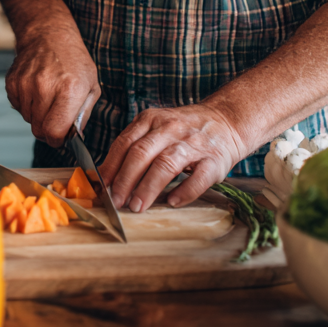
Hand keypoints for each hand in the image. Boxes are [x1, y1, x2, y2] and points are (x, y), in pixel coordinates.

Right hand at [5, 29, 99, 145]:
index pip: (54, 132)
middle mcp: (46, 87)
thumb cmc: (73, 60)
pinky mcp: (12, 82)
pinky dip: (26, 105)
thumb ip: (84, 115)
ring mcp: (26, 83)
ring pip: (28, 119)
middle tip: (55, 116)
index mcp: (69, 90)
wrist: (49, 35)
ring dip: (37, 115)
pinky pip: (17, 107)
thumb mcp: (91, 86)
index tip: (60, 137)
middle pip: (39, 129)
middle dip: (48, 129)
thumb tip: (73, 137)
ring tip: (47, 97)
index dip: (57, 140)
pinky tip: (36, 90)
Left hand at [100, 103, 244, 212]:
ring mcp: (193, 143)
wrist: (226, 120)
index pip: (125, 143)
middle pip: (141, 153)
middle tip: (117, 201)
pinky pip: (198, 177)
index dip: (111, 166)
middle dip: (126, 179)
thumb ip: (133, 147)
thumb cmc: (183, 130)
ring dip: (149, 187)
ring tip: (137, 206)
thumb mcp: (155, 128)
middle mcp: (170, 129)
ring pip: (166, 164)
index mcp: (151, 120)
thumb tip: (104, 176)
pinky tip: (173, 202)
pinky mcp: (214, 160)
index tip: (101, 187)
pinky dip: (185, 191)